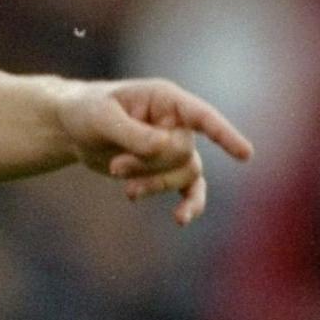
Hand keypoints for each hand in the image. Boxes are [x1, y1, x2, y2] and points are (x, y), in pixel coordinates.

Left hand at [57, 78, 253, 226]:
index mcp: (165, 99)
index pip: (202, 116)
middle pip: (183, 153)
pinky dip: (189, 205)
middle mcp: (177, 122)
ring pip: (183, 175)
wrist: (73, 127)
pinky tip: (181, 220)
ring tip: (127, 190)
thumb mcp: (102, 118)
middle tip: (115, 166)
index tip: (246, 154)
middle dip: (150, 165)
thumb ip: (133, 133)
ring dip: (154, 185)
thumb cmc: (87, 112)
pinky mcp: (166, 169)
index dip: (224, 134)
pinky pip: (190, 189)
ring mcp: (175, 146)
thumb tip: (166, 148)